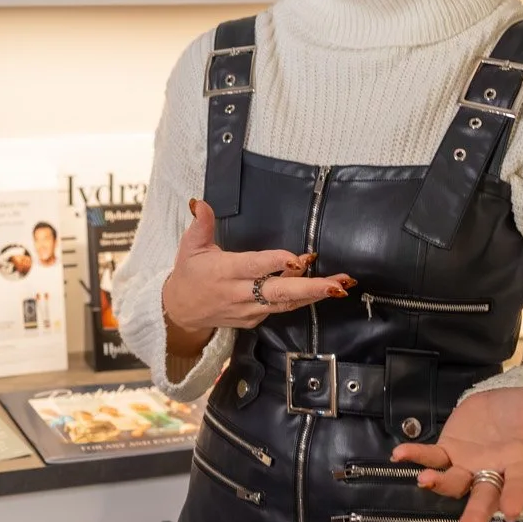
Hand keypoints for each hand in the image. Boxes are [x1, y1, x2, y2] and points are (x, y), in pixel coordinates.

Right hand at [161, 199, 352, 336]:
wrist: (181, 312)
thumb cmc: (189, 274)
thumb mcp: (189, 247)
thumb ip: (201, 224)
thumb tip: (202, 202)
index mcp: (224, 272)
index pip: (254, 266)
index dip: (276, 263)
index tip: (298, 259)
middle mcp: (239, 293)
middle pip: (279, 292)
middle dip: (310, 288)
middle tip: (337, 284)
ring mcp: (249, 310)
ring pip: (286, 303)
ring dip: (314, 294)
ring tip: (341, 285)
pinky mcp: (255, 319)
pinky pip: (282, 308)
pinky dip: (301, 298)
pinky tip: (321, 287)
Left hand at [390, 387, 522, 521]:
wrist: (505, 398)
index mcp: (519, 466)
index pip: (519, 486)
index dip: (515, 498)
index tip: (510, 514)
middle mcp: (492, 472)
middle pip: (483, 498)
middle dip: (473, 518)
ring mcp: (468, 464)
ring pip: (453, 481)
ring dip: (439, 483)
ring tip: (426, 481)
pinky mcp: (449, 450)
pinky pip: (431, 457)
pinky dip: (416, 456)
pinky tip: (399, 456)